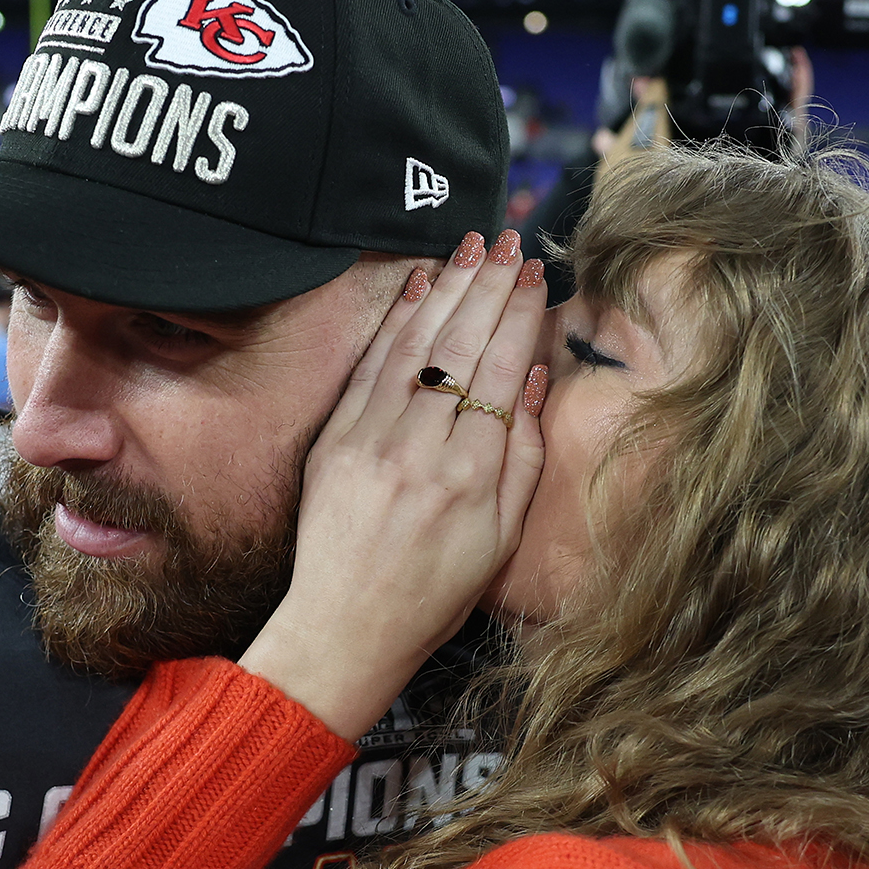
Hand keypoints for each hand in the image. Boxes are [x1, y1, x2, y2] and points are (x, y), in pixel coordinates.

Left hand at [239, 232, 546, 739]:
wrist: (345, 627)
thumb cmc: (433, 593)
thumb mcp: (502, 539)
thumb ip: (523, 458)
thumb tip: (532, 379)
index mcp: (472, 477)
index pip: (501, 371)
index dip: (519, 316)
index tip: (534, 275)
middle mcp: (421, 451)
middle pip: (460, 347)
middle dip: (488, 285)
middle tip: (508, 241)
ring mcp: (370, 441)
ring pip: (415, 345)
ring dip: (446, 287)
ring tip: (470, 245)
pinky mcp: (334, 440)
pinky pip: (370, 365)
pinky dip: (395, 319)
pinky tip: (417, 284)